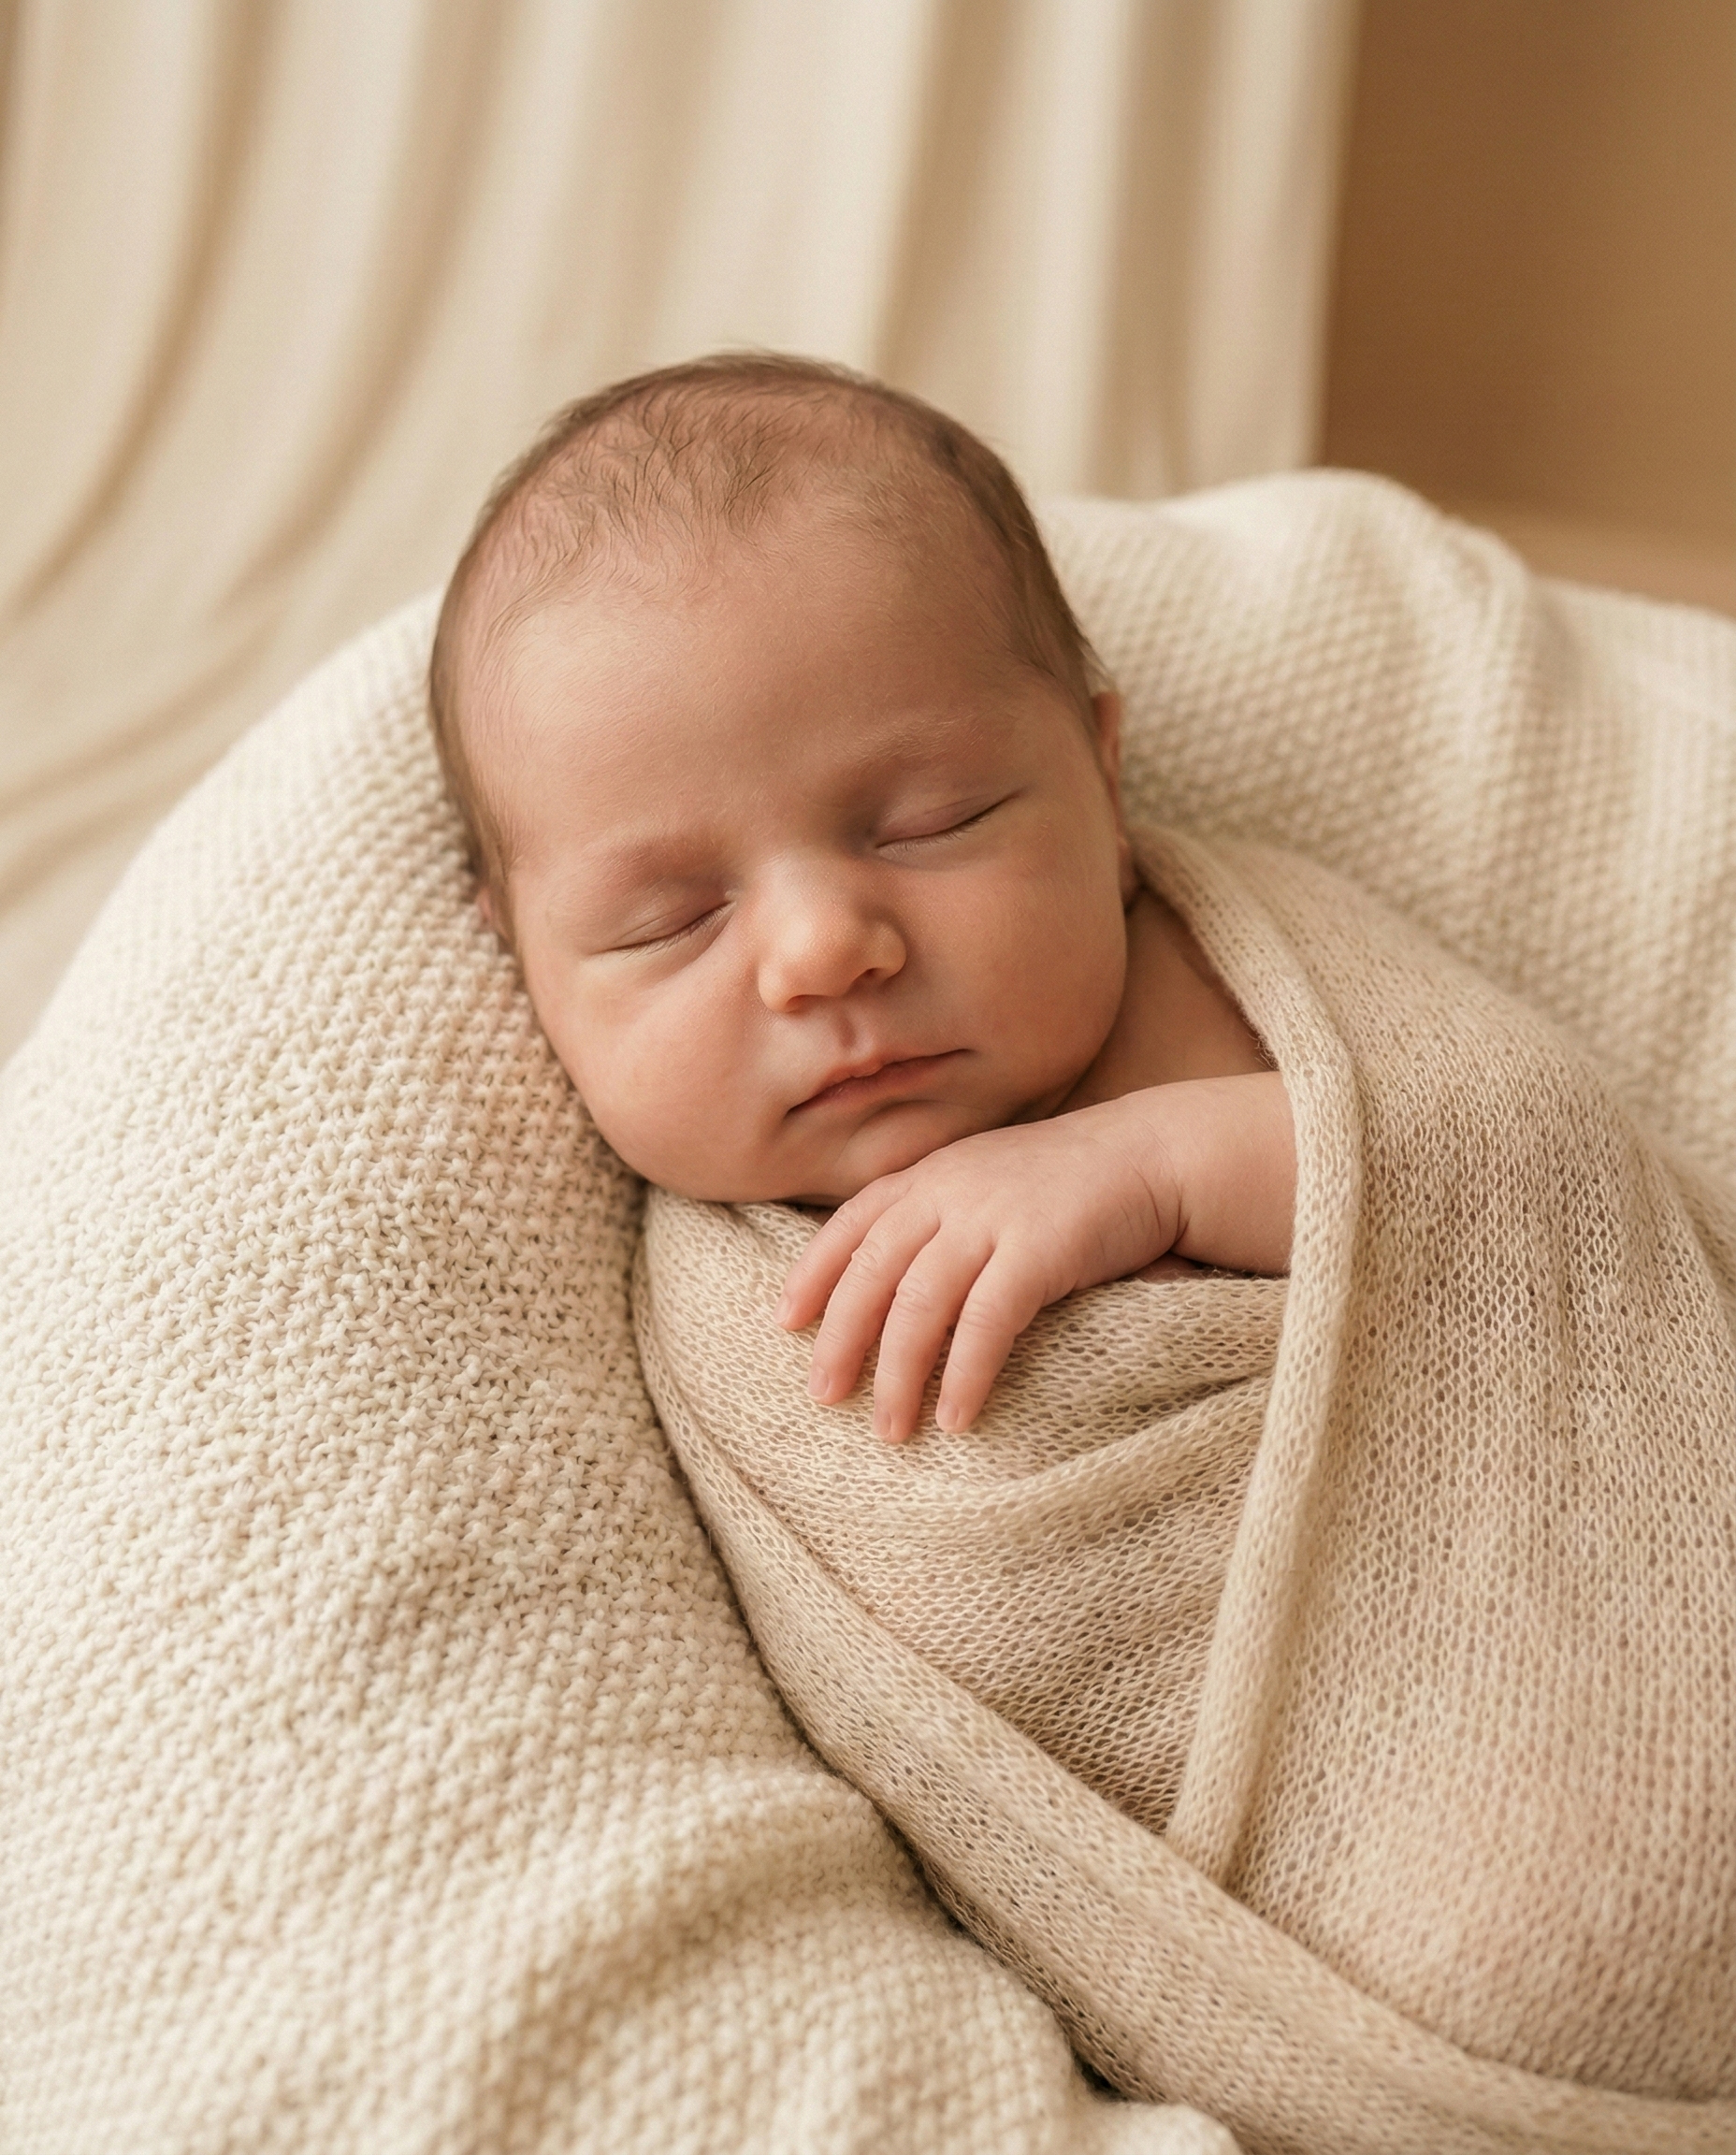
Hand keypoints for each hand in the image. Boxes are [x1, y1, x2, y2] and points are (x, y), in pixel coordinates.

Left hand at [775, 1094, 1184, 1442]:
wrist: (1159, 1153)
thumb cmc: (1077, 1180)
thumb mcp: (994, 1180)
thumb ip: (947, 1211)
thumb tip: (901, 1276)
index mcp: (935, 1173)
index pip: (853, 1223)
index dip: (814, 1272)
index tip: (784, 1321)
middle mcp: (951, 1190)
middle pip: (873, 1271)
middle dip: (841, 1337)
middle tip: (822, 1396)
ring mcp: (993, 1217)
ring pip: (920, 1304)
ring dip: (897, 1374)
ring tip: (888, 1430)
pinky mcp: (1038, 1250)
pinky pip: (986, 1323)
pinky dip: (964, 1374)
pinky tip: (955, 1417)